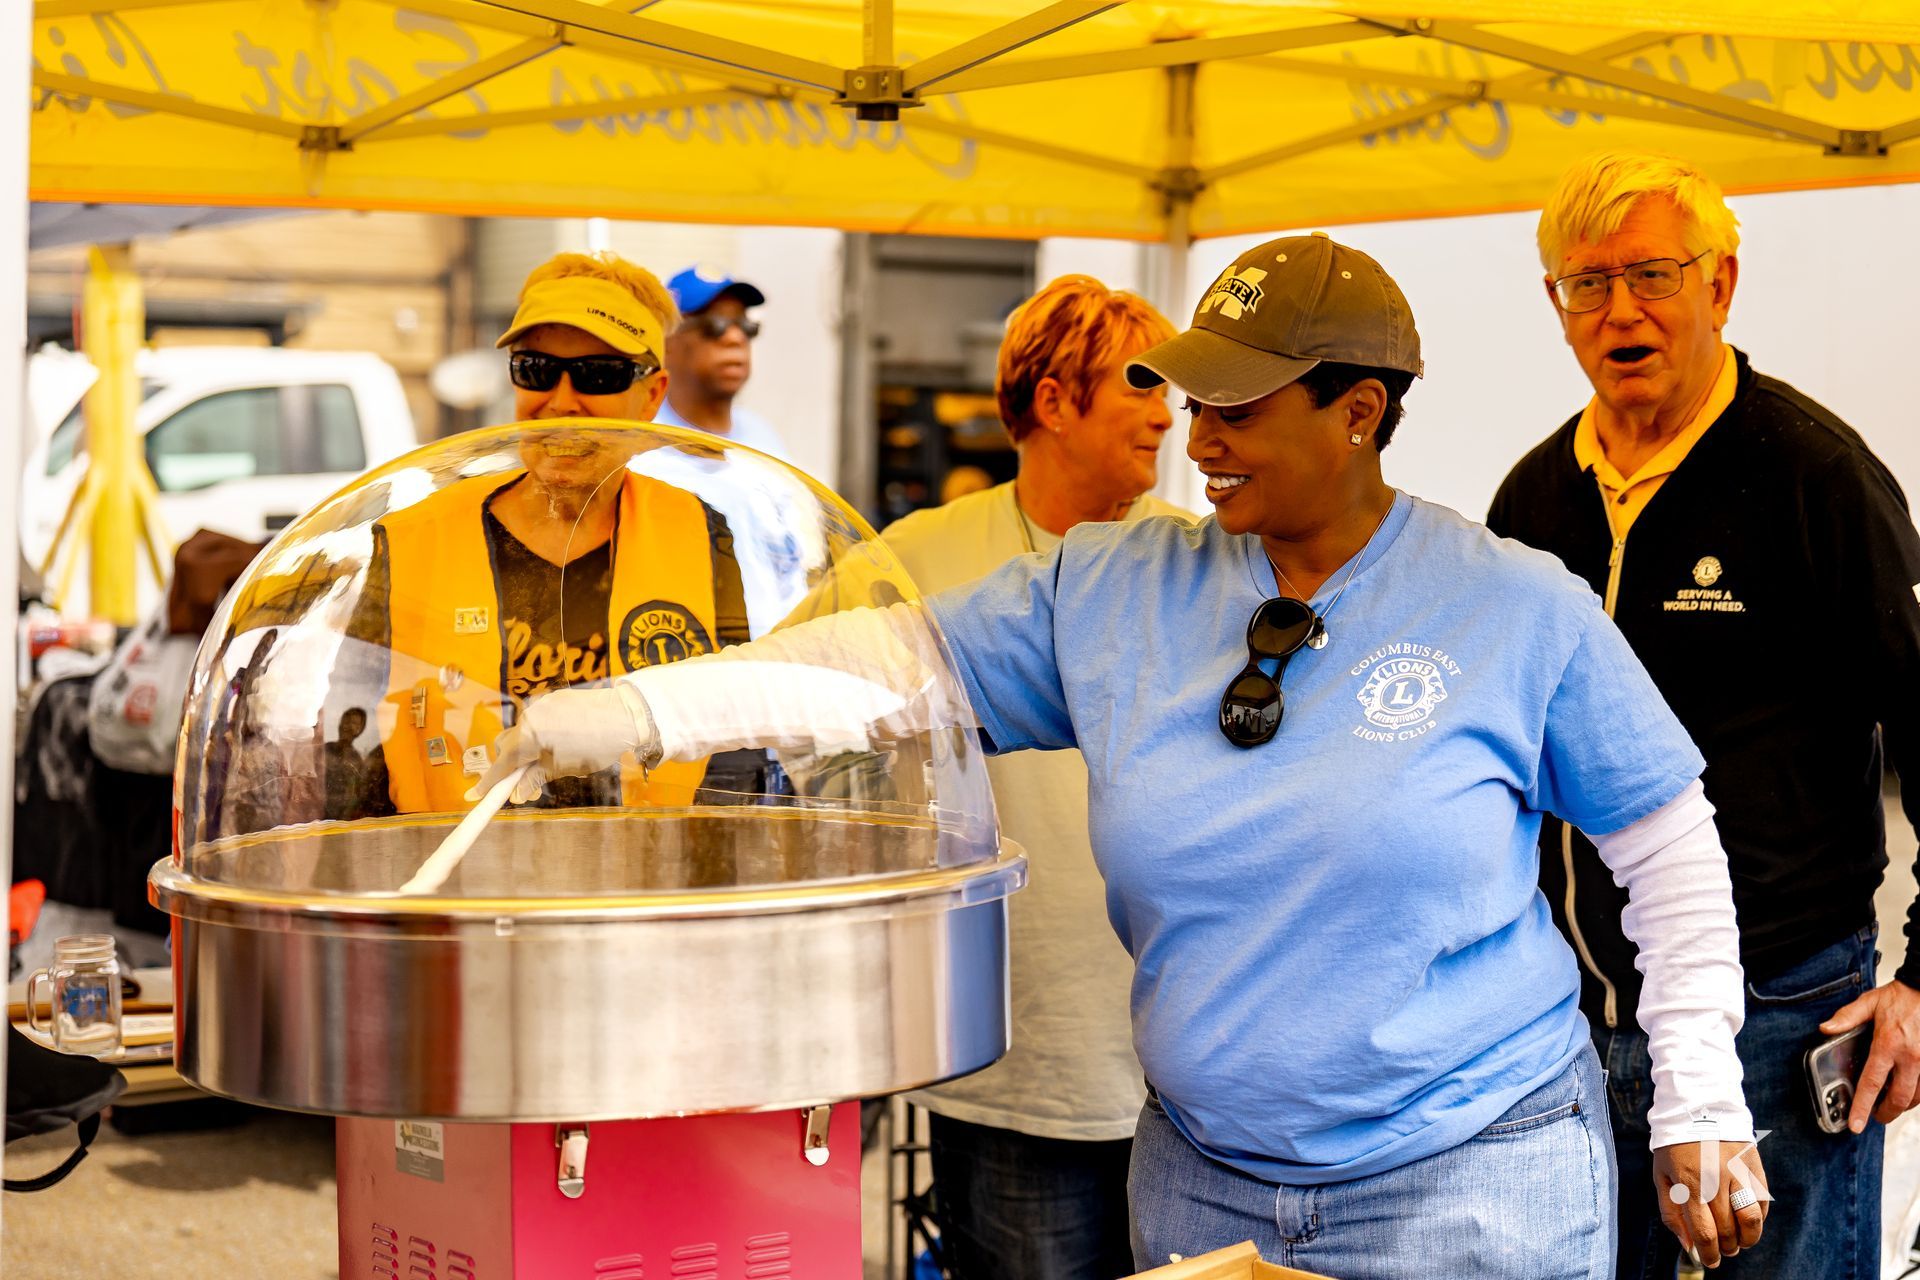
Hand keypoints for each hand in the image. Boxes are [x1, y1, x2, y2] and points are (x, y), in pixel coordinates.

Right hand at [465, 684, 653, 803]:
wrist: (626, 715)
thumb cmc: (596, 746)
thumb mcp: (564, 768)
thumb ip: (535, 778)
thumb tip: (517, 793)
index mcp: (528, 736)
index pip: (502, 763)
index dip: (490, 782)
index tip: (477, 796)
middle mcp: (529, 717)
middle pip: (506, 745)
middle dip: (509, 765)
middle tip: (522, 784)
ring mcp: (541, 705)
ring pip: (522, 731)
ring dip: (525, 750)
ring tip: (546, 764)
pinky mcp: (554, 698)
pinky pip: (537, 720)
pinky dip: (539, 736)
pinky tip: (559, 744)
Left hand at [1653, 1134, 1768, 1266]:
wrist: (1700, 1108)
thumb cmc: (1675, 1145)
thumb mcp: (1661, 1175)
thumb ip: (1671, 1212)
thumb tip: (1687, 1245)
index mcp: (1690, 1182)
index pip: (1705, 1231)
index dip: (1709, 1253)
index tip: (1710, 1262)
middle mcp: (1717, 1180)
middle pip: (1728, 1230)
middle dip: (1726, 1248)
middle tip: (1723, 1252)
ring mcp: (1739, 1173)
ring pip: (1752, 1220)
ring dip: (1747, 1239)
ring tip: (1739, 1242)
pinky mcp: (1755, 1168)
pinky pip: (1763, 1203)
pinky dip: (1758, 1219)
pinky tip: (1747, 1221)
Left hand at [1821, 978, 1919, 1130]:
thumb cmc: (1900, 997)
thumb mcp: (1869, 1003)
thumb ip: (1846, 1017)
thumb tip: (1825, 1029)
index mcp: (1888, 1044)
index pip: (1872, 1083)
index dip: (1862, 1107)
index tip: (1855, 1124)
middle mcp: (1910, 1057)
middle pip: (1898, 1098)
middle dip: (1885, 1113)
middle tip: (1875, 1118)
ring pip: (1917, 1097)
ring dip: (1903, 1106)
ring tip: (1890, 1106)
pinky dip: (1917, 1095)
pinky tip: (1907, 1093)